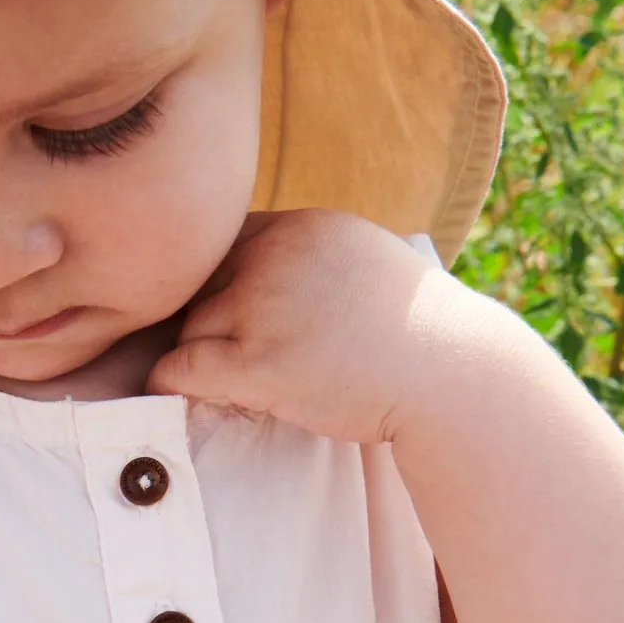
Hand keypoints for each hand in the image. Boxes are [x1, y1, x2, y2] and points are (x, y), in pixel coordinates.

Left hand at [147, 209, 462, 444]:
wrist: (453, 377)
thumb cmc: (416, 335)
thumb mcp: (365, 262)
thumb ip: (312, 257)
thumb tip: (266, 269)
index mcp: (303, 227)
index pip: (225, 242)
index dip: (216, 281)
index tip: (222, 315)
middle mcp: (278, 255)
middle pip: (201, 285)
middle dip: (205, 321)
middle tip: (216, 357)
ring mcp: (265, 305)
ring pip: (191, 327)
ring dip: (198, 356)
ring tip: (218, 383)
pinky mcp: (259, 362)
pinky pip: (181, 368)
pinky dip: (170, 383)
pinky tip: (172, 395)